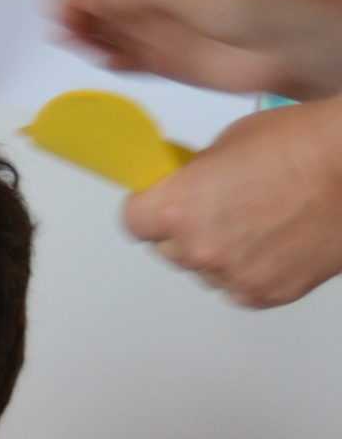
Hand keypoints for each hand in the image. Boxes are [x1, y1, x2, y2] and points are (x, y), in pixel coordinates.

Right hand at [47, 0, 341, 102]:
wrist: (294, 46)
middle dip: (73, 0)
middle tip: (62, 17)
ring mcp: (157, 19)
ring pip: (102, 22)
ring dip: (83, 30)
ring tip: (75, 40)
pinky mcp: (161, 55)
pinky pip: (119, 55)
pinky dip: (107, 58)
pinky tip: (107, 59)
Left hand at [123, 95, 341, 306]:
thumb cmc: (305, 144)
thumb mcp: (227, 144)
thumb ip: (192, 177)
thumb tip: (181, 188)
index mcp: (179, 208)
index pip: (134, 222)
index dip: (149, 209)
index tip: (161, 202)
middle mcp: (200, 249)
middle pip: (167, 249)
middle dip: (184, 230)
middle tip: (219, 208)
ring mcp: (233, 276)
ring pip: (204, 270)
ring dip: (219, 252)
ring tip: (260, 223)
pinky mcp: (265, 294)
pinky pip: (238, 287)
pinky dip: (250, 270)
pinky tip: (276, 242)